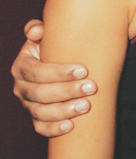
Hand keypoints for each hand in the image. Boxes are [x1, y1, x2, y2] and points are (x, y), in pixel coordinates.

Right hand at [11, 19, 96, 136]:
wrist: (60, 66)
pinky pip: (40, 127)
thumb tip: (36, 31)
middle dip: (68, 91)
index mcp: (21, 66)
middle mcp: (21, 87)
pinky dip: (53, 129)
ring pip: (41, 112)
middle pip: (40, 93)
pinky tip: (70, 126)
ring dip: (64, 110)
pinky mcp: (36, 118)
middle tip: (92, 87)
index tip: (84, 70)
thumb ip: (38, 29)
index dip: (59, 72)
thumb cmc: (55, 48)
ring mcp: (27, 104)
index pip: (37, 72)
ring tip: (86, 106)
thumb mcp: (46, 36)